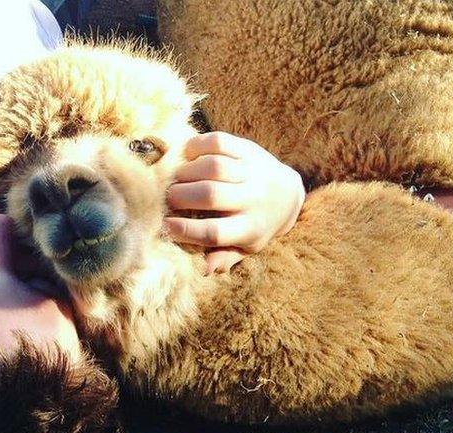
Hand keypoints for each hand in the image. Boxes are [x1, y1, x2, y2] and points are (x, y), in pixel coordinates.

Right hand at [164, 132, 304, 273]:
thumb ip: (224, 257)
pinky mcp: (249, 149)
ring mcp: (252, 172)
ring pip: (215, 167)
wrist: (287, 195)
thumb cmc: (255, 225)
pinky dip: (198, 145)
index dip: (186, 230)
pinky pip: (220, 142)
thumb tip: (203, 270)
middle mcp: (253, 199)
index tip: (165, 226)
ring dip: (187, 171)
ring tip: (175, 178)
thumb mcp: (246, 247)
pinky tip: (187, 154)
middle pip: (211, 195)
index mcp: (249, 228)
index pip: (214, 232)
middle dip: (181, 196)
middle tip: (167, 198)